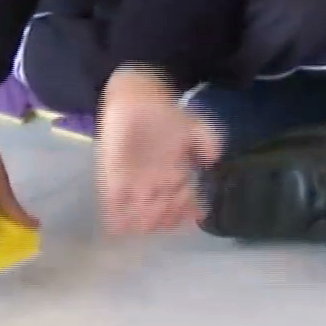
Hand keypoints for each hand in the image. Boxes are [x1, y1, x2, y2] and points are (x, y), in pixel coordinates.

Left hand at [96, 66, 219, 234]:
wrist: (136, 97)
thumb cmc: (166, 113)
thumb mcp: (194, 125)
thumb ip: (207, 140)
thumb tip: (214, 159)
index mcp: (175, 173)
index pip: (184, 199)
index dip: (189, 210)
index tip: (196, 213)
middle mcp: (155, 182)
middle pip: (161, 209)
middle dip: (164, 218)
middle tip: (167, 222)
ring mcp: (133, 181)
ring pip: (138, 210)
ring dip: (142, 220)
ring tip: (146, 227)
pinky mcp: (111, 175)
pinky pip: (113, 201)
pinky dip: (115, 215)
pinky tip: (119, 228)